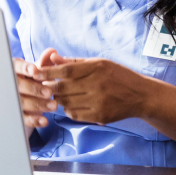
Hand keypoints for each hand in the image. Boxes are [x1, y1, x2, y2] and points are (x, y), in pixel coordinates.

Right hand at [13, 48, 58, 128]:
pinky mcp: (15, 115)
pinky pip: (23, 118)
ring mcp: (11, 100)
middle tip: (49, 92)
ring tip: (54, 106)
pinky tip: (45, 121)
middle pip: (19, 86)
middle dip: (34, 89)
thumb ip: (44, 62)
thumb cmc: (31, 79)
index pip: (17, 67)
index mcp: (14, 69)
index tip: (35, 71)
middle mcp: (10, 84)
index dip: (25, 69)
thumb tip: (52, 52)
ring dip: (38, 104)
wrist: (24, 98)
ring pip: (22, 102)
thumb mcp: (37, 71)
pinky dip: (34, 120)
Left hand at [33, 56, 148, 124]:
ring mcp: (98, 102)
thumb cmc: (118, 76)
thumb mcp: (99, 63)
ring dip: (58, 99)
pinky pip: (74, 114)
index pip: (66, 71)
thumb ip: (75, 62)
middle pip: (63, 88)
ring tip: (58, 94)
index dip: (48, 72)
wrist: (140, 95)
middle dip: (49, 87)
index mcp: (97, 67)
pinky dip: (68, 109)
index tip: (35, 72)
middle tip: (42, 86)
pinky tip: (72, 103)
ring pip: (66, 102)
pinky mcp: (99, 116)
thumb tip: (52, 58)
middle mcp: (97, 85)